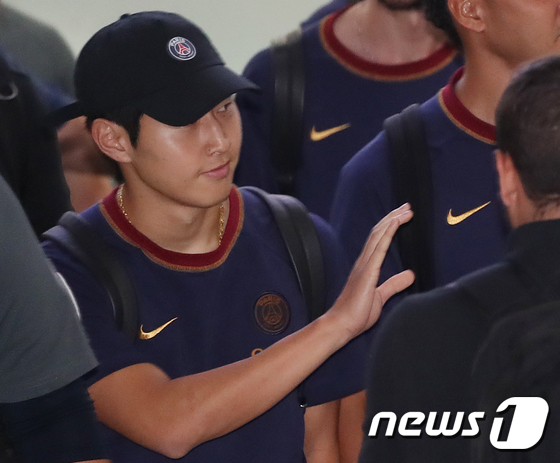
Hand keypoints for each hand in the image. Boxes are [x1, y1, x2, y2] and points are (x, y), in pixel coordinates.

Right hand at [328, 203, 414, 337]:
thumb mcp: (381, 296)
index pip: (379, 240)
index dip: (391, 225)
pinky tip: (395, 223)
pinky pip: (378, 248)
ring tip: (406, 210)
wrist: (341, 324)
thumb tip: (410, 274)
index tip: (403, 215)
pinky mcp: (367, 272)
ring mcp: (364, 265)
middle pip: (379, 232)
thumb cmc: (356, 313)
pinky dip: (387, 233)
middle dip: (393, 217)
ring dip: (392, 220)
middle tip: (407, 206)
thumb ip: (394, 284)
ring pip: (379, 235)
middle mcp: (364, 261)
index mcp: (366, 266)